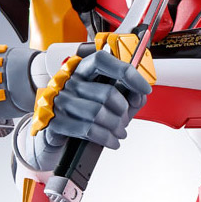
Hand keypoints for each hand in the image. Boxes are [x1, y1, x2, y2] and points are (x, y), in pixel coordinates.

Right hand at [29, 34, 155, 151]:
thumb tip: (140, 95)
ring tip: (120, 132)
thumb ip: (128, 95)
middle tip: (125, 120)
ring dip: (116, 127)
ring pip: (98, 113)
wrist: (58, 134)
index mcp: (81, 69)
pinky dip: (106, 138)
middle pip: (107, 93)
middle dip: (123, 112)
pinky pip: (88, 130)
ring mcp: (59, 101)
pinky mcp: (55, 121)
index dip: (127, 73)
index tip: (145, 88)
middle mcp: (68, 81)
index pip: (102, 60)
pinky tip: (112, 141)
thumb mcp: (110, 101)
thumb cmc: (86, 113)